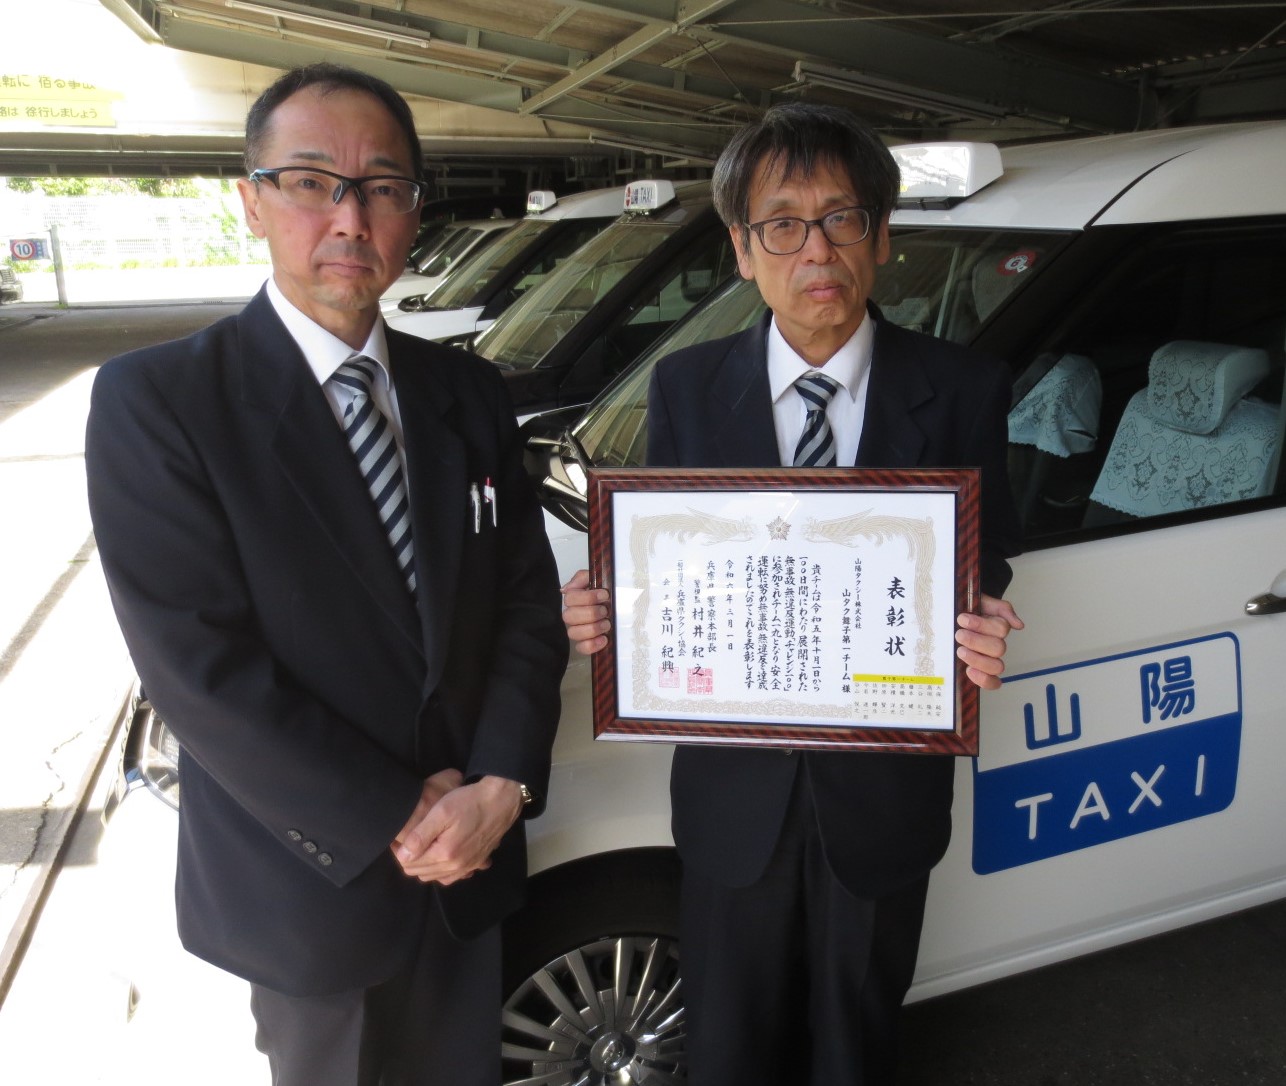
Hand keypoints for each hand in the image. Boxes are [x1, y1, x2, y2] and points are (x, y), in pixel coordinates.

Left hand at [391, 775, 523, 884]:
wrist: (501, 799)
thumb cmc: (469, 802)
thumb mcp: (441, 812)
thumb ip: (420, 836)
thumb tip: (402, 856)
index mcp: (445, 855)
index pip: (410, 865)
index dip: (399, 853)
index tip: (397, 839)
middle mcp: (457, 866)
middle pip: (422, 873)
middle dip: (411, 860)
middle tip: (407, 841)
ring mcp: (469, 866)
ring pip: (437, 877)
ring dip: (427, 866)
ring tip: (424, 847)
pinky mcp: (478, 862)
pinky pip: (455, 876)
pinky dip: (444, 870)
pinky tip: (444, 856)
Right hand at [561, 568, 610, 655]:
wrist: (625, 607)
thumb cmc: (609, 594)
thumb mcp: (597, 579)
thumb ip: (582, 578)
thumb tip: (565, 590)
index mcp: (575, 599)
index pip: (570, 598)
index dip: (588, 597)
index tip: (605, 595)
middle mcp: (573, 615)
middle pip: (569, 616)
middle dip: (590, 613)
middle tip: (606, 610)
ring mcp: (577, 630)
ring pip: (573, 633)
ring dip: (592, 628)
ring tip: (607, 624)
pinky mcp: (585, 644)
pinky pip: (581, 648)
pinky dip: (592, 645)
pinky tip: (604, 639)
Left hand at [955, 595, 1023, 690]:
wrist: (952, 615)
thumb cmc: (965, 610)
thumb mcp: (980, 601)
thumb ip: (1001, 608)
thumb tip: (1018, 625)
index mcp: (996, 627)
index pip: (1001, 629)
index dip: (982, 625)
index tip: (961, 618)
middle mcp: (994, 644)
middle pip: (999, 648)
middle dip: (976, 641)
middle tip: (959, 635)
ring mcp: (988, 659)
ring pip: (996, 666)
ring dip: (977, 659)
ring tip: (960, 650)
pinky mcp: (980, 671)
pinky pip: (992, 682)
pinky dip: (983, 680)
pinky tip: (969, 671)